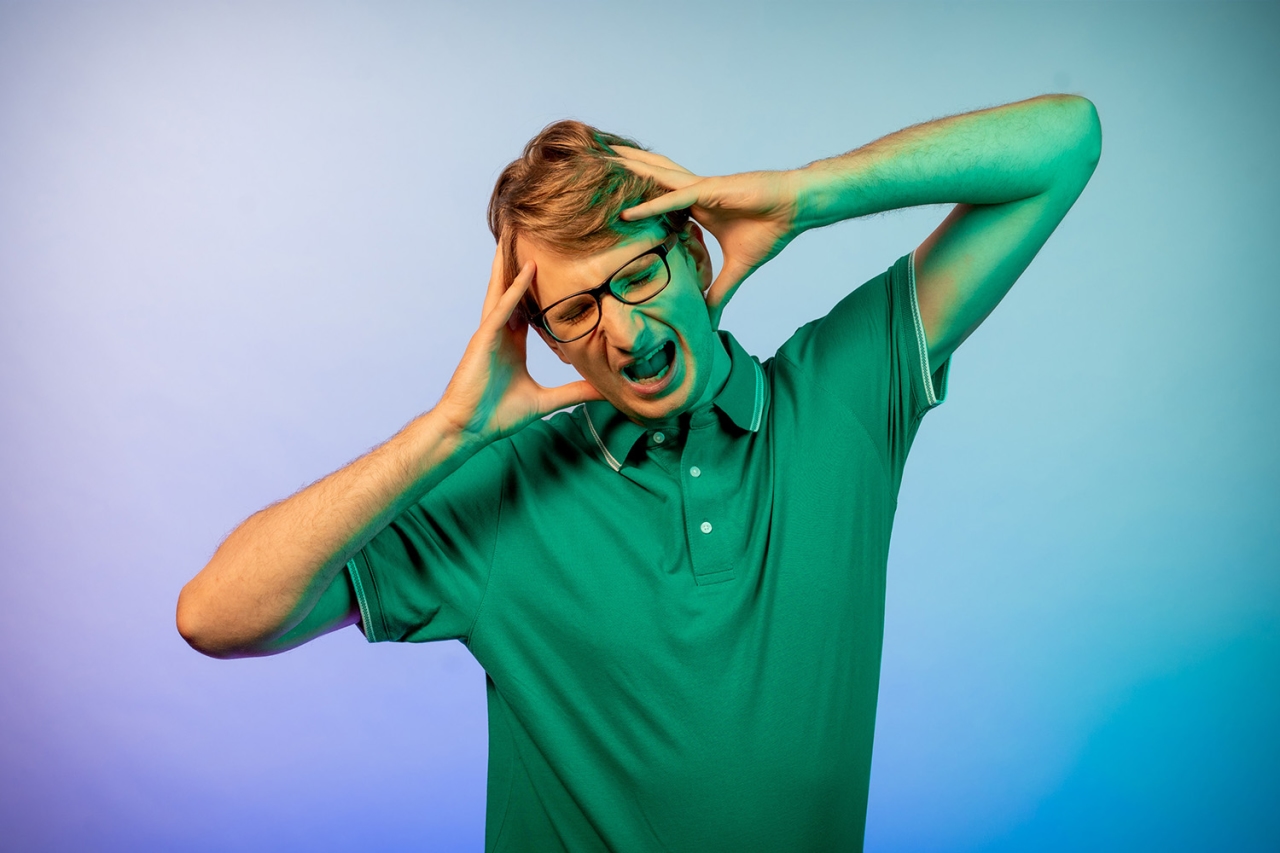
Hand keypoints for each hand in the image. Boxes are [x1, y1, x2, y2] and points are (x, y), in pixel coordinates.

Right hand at [436, 239, 602, 445]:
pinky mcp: (484, 339)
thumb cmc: (497, 416)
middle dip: (520, 265)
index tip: (557, 268)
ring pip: (503, 290)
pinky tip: (527, 271)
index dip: (539, 288)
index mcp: (512, 344)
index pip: (528, 308)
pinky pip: (502, 308)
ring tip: (520, 236)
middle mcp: (501, 333)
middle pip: (512, 291)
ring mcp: (490, 333)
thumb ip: (574, 392)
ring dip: (511, 264)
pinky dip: (514, 289)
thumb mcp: (545, 401)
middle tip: (534, 238)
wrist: (468, 430)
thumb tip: (604, 392)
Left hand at [613, 146, 804, 327]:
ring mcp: (700, 190)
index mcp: (695, 208)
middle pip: (648, 185)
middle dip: (620, 178)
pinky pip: (674, 199)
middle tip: (589, 171)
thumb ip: (719, 292)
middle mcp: (692, 195)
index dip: (632, 205)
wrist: (796, 209)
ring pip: (654, 183)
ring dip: (626, 179)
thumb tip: (710, 320)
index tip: (605, 210)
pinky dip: (651, 205)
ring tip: (598, 169)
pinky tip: (627, 210)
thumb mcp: (738, 269)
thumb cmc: (770, 230)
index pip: (656, 206)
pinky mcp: (711, 191)